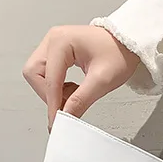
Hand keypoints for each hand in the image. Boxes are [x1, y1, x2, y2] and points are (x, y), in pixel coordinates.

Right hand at [23, 26, 139, 127]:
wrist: (128, 43)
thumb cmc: (119, 53)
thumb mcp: (102, 80)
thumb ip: (81, 100)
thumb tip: (66, 116)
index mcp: (61, 41)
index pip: (49, 79)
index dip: (53, 103)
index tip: (57, 121)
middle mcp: (53, 40)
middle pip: (34, 74)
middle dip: (48, 94)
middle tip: (68, 105)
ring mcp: (53, 45)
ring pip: (38, 76)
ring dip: (52, 92)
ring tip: (75, 95)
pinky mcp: (57, 53)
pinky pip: (46, 75)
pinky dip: (57, 88)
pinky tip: (73, 90)